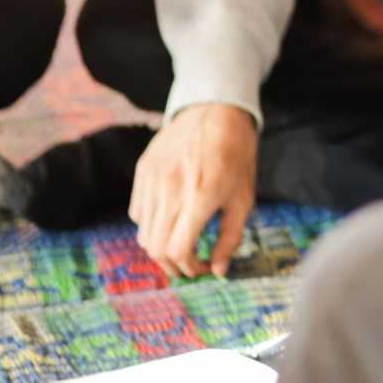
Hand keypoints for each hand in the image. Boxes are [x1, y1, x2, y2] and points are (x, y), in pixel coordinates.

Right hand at [130, 103, 257, 278]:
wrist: (216, 110)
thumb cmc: (237, 155)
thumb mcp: (244, 197)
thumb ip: (231, 237)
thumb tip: (219, 271)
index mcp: (201, 195)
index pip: (178, 250)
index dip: (189, 268)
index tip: (203, 269)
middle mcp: (172, 188)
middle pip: (155, 248)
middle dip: (173, 266)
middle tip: (189, 265)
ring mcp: (153, 179)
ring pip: (143, 233)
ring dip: (161, 247)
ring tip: (180, 245)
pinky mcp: (142, 170)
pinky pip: (137, 212)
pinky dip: (151, 225)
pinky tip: (170, 219)